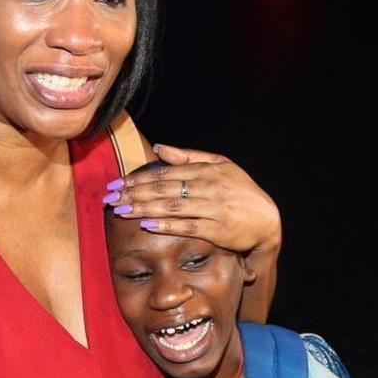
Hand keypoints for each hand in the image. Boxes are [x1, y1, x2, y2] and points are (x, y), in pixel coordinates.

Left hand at [104, 144, 281, 255]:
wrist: (267, 219)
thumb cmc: (241, 191)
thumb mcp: (220, 165)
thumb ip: (189, 157)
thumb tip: (159, 148)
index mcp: (205, 170)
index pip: (165, 173)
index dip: (138, 179)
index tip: (117, 183)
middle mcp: (208, 187)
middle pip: (163, 189)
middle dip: (133, 193)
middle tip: (110, 197)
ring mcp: (212, 208)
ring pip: (172, 206)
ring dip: (143, 208)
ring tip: (121, 210)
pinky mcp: (217, 230)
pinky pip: (188, 226)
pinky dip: (167, 225)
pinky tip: (147, 224)